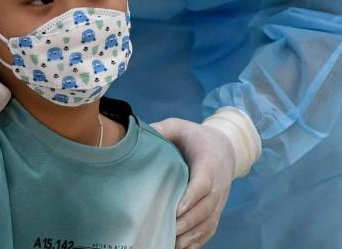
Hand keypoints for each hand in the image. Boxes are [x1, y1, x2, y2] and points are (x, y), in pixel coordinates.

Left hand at [151, 118, 234, 248]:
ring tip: (171, 243)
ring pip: (209, 222)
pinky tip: (181, 247)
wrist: (224, 147)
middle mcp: (219, 185)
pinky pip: (211, 228)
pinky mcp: (218, 209)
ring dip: (192, 235)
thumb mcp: (179, 126)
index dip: (191, 198)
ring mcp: (220, 200)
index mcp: (209, 163)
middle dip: (187, 222)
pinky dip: (199, 240)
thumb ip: (161, 129)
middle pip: (205, 208)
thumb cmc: (194, 136)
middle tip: (168, 231)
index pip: (203, 184)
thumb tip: (140, 132)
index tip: (176, 210)